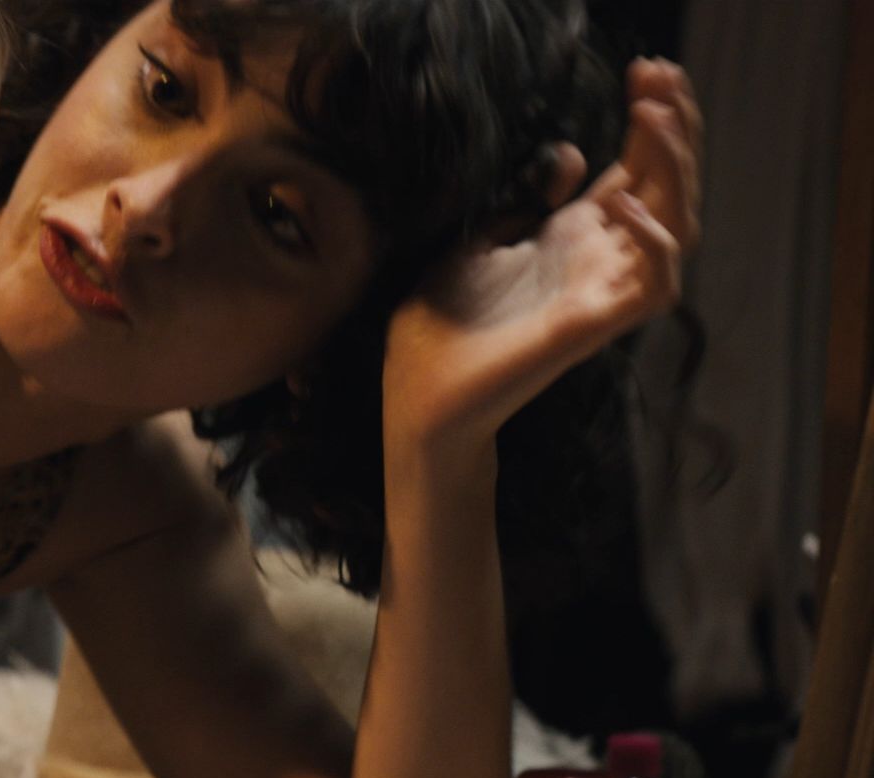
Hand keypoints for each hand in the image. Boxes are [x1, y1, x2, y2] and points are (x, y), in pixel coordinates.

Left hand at [382, 58, 699, 450]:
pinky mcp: (593, 326)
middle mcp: (600, 261)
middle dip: (673, 129)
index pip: (636, 170)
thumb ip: (526, 199)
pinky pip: (655, 285)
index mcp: (574, 237)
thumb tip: (570, 151)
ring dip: (675, 170)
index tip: (647, 69)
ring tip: (655, 116)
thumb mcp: (479, 239)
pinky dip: (655, 244)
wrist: (417, 391)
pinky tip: (629, 204)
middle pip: (668, 187)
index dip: (650, 122)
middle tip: (662, 74)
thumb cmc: (442, 323)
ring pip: (677, 227)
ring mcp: (602, 293)